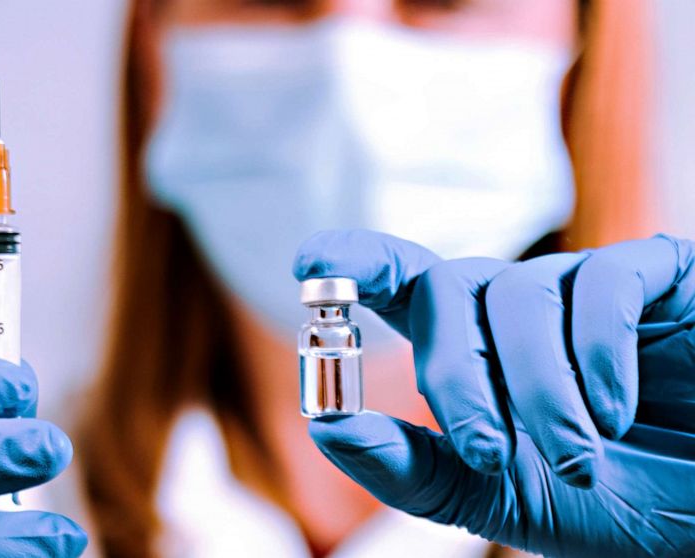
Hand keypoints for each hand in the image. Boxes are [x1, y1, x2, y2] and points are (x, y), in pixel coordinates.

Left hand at [293, 230, 694, 557]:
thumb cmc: (609, 498)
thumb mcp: (494, 494)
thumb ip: (410, 466)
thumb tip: (326, 425)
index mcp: (469, 346)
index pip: (397, 281)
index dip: (354, 261)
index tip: (312, 267)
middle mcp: (513, 305)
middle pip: (444, 290)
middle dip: (454, 376)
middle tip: (488, 454)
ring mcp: (581, 285)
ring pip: (516, 295)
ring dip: (537, 390)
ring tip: (574, 460)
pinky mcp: (654, 276)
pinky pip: (601, 284)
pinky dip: (596, 354)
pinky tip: (616, 411)